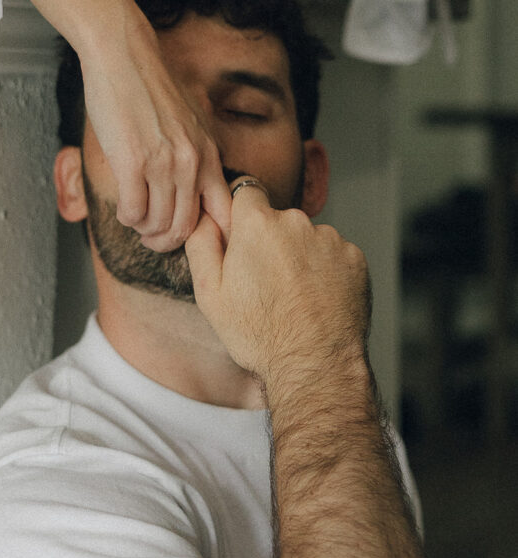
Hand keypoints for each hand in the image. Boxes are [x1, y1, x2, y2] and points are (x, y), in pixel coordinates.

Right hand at [80, 17, 231, 252]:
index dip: (212, 238)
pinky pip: (132, 212)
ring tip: (136, 220)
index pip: (226, 214)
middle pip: (187, 228)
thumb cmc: (151, 87)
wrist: (125, 55)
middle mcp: (192, 163)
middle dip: (167, 241)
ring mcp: (164, 164)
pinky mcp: (133, 162)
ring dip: (144, 229)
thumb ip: (196, 155)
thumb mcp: (191, 123)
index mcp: (210, 155)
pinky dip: (127, 218)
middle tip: (153, 239)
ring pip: (158, 224)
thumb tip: (194, 191)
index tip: (192, 239)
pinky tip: (124, 208)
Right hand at [185, 177, 370, 379]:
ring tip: (294, 297)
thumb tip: (204, 214)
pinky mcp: (355, 258)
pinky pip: (333, 255)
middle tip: (266, 284)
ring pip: (307, 238)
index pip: (246, 191)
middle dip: (271, 242)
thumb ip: (202, 242)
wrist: (314, 365)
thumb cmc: (257, 333)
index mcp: (258, 224)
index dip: (241, 215)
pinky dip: (325, 271)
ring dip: (300, 257)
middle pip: (278, 219)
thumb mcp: (209, 292)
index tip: (242, 240)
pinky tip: (316, 300)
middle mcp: (297, 221)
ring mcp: (330, 239)